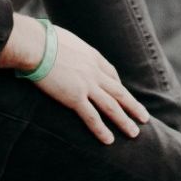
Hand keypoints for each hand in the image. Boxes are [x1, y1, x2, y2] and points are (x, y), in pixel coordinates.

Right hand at [26, 23, 150, 145]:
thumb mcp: (63, 39)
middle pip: (119, 92)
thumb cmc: (41, 39)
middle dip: (133, 106)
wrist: (35, 45)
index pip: (111, 73)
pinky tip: (109, 141)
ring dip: (125, 121)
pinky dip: (101, 130)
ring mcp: (87, 85)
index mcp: (92, 56)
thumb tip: (59, 48)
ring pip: (112, 106)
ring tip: (135, 133)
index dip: (118, 85)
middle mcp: (94, 72)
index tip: (123, 94)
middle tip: (144, 118)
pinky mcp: (74, 97)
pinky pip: (91, 117)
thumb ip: (68, 48)